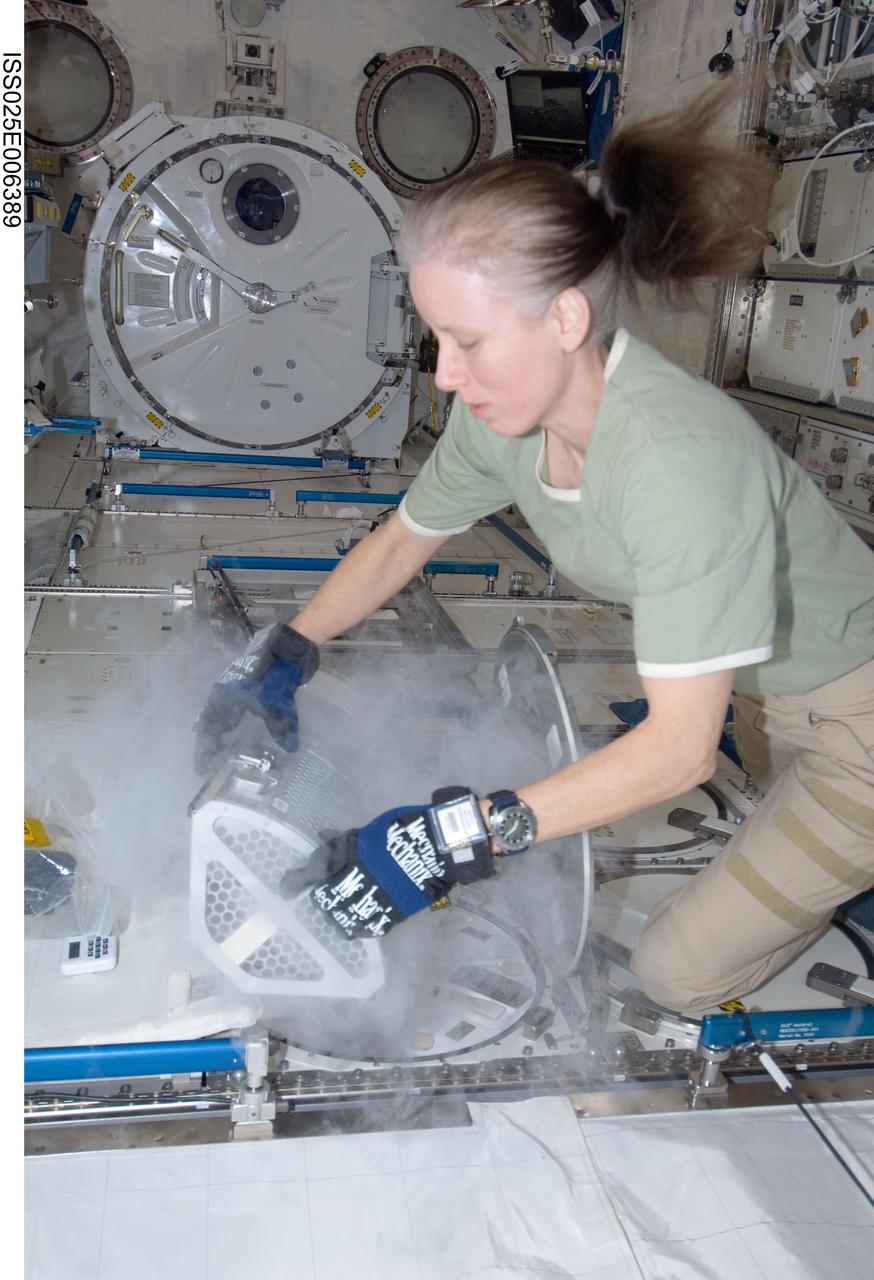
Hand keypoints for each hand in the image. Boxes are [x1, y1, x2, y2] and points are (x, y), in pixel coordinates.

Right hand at [194, 624, 318, 773]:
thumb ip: (280, 727)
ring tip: (217, 751)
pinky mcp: (242, 684)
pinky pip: (229, 708)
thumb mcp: (277, 704)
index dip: (203, 749)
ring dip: (217, 733)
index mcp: (223, 697)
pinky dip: (228, 722)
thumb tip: (290, 748)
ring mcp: (231, 687)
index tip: (201, 767)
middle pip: (210, 723)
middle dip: (208, 744)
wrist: (284, 647)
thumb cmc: (275, 674)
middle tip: (207, 764)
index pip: (207, 728)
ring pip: (218, 715)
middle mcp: (222, 692)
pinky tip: (232, 730)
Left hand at [279, 788, 494, 938]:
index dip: (295, 882)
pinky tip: (357, 920)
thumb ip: (342, 840)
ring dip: (336, 916)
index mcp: (347, 856)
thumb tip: (322, 838)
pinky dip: (357, 925)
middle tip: (321, 896)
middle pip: (325, 902)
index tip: (285, 889)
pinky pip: (366, 927)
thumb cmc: (399, 832)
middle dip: (321, 900)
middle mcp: (355, 882)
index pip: (310, 875)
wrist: (436, 847)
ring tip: (339, 910)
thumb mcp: (366, 831)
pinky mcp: (390, 915)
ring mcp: (373, 901)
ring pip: (343, 919)